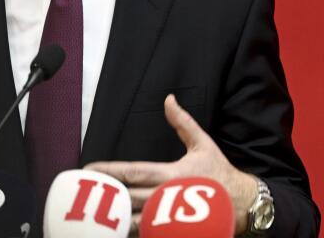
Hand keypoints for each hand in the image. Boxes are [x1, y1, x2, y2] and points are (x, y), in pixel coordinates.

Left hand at [85, 94, 256, 236]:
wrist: (242, 203)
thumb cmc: (220, 173)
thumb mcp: (203, 144)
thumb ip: (182, 123)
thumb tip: (168, 100)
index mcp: (172, 173)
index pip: (134, 172)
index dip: (110, 171)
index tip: (90, 169)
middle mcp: (166, 196)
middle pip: (127, 198)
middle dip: (103, 195)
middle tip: (81, 192)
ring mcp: (168, 218)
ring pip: (131, 221)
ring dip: (111, 218)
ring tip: (91, 214)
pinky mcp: (171, 230)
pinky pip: (145, 233)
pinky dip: (129, 231)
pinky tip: (113, 229)